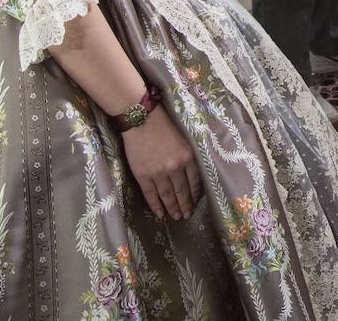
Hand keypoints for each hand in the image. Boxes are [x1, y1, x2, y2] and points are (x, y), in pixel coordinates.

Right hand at [121, 106, 201, 220]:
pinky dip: (156, 207)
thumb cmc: (164, 126)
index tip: (195, 201)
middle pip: (182, 192)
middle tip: (187, 215)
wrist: (142, 121)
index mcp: (187, 158)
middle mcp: (175, 168)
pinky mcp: (143, 176)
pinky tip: (160, 214)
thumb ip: (187, 158)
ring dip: (173, 208)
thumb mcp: (183, 140)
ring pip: (168, 196)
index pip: (195, 181)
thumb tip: (190, 176)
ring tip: (176, 217)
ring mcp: (158, 174)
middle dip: (185, 205)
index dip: (195, 194)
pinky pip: (151, 195)